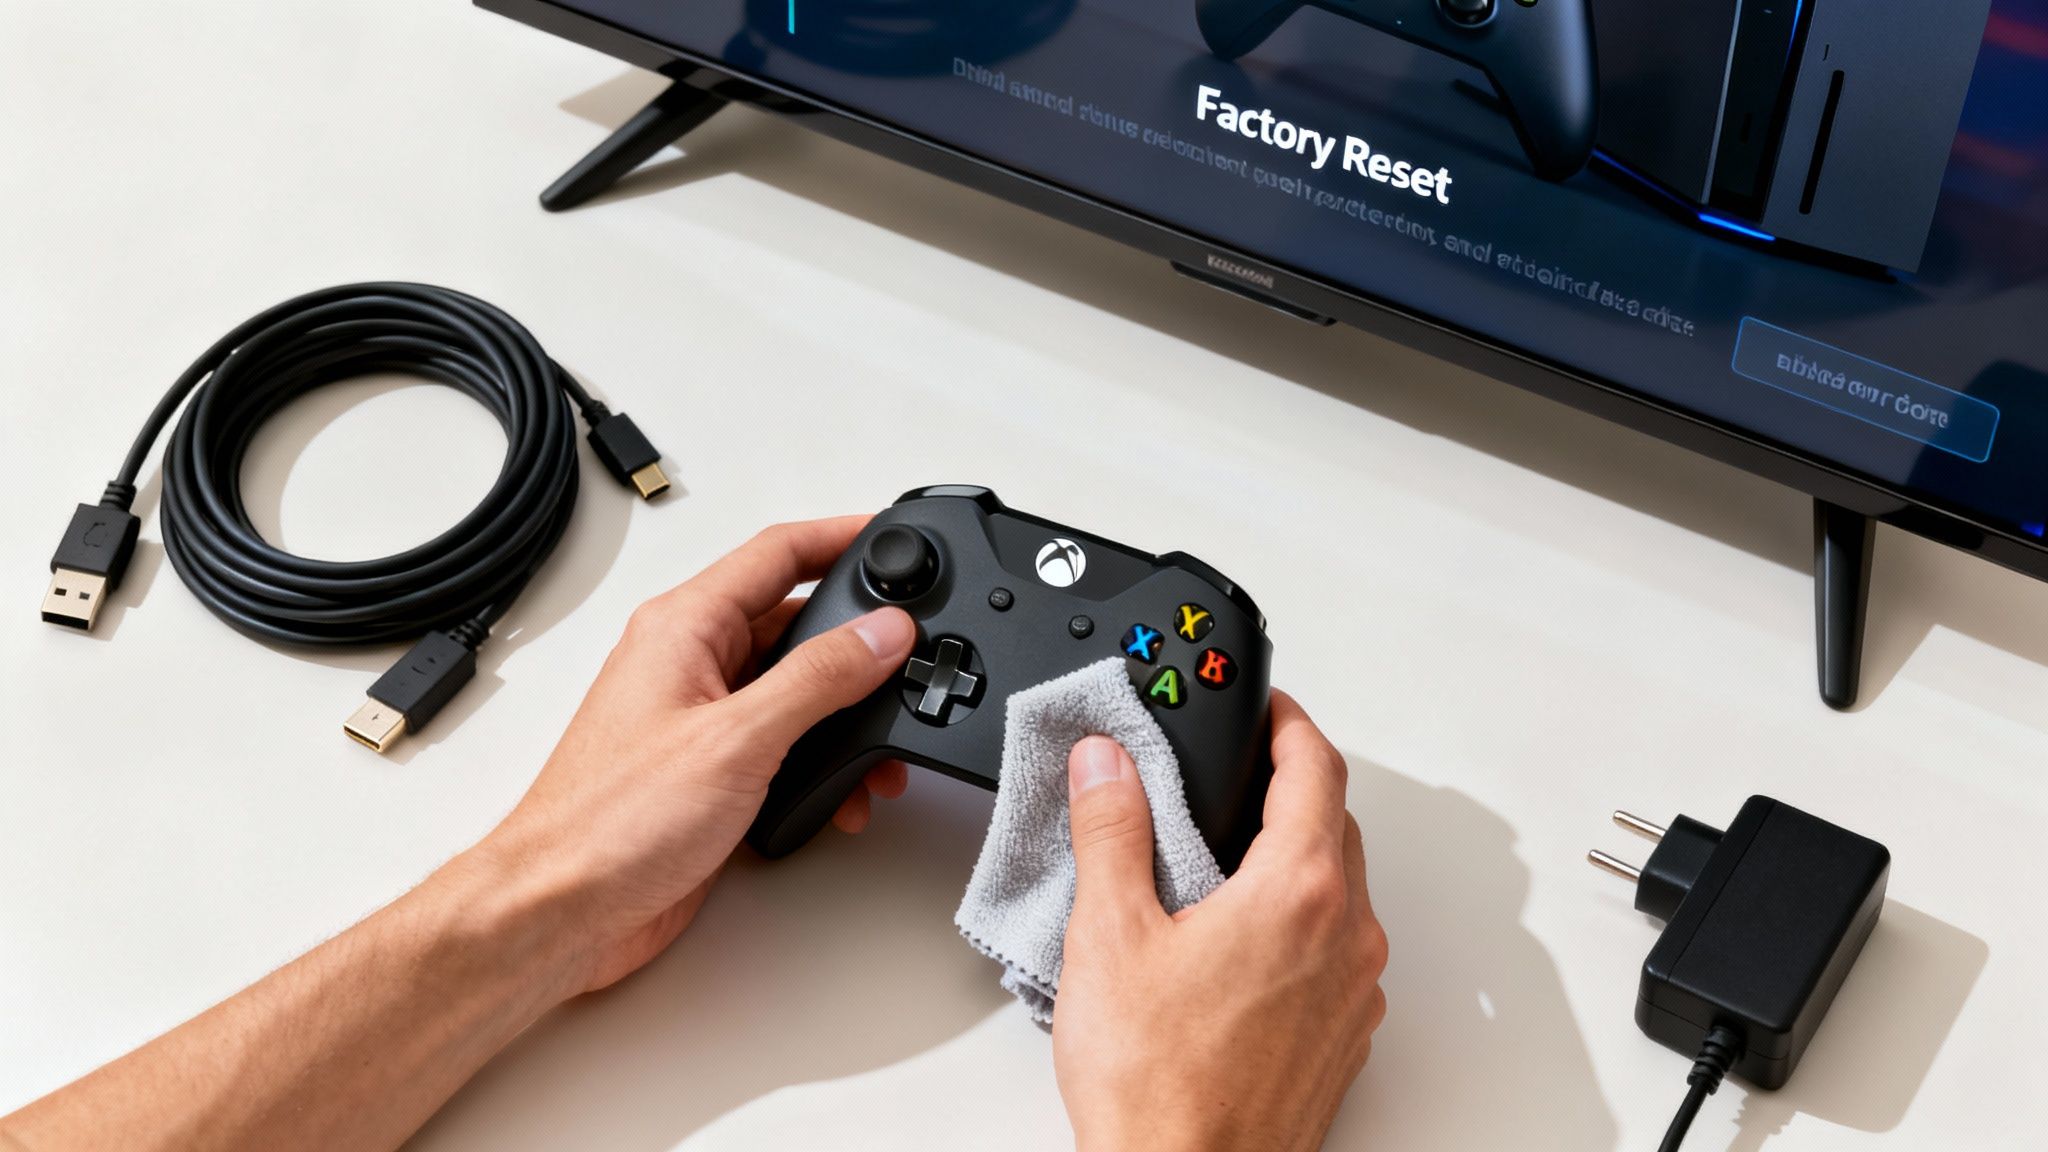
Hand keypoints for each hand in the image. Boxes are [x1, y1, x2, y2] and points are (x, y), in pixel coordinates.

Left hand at [480, 516, 917, 996]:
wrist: (563, 911)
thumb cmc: (610, 821)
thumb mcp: (737, 738)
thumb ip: (819, 678)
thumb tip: (882, 632)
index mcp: (683, 627)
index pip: (777, 553)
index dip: (840, 536)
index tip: (895, 533)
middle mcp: (690, 664)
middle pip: (795, 624)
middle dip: (859, 650)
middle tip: (909, 663)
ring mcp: (700, 718)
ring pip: (796, 692)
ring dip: (845, 721)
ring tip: (879, 755)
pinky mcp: (710, 772)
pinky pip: (784, 746)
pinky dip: (821, 766)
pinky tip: (839, 797)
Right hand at [1052, 692, 1387, 1151]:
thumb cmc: (1158, 1085)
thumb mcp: (1110, 935)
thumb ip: (1112, 831)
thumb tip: (1107, 765)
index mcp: (1298, 892)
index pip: (1315, 767)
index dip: (1287, 722)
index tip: (1265, 706)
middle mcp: (1346, 936)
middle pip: (1335, 823)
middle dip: (1288, 786)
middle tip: (1237, 771)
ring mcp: (1355, 992)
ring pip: (1341, 890)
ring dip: (1295, 857)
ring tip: (1225, 859)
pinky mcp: (1345, 1037)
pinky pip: (1337, 950)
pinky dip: (1300, 922)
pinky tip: (1239, 942)